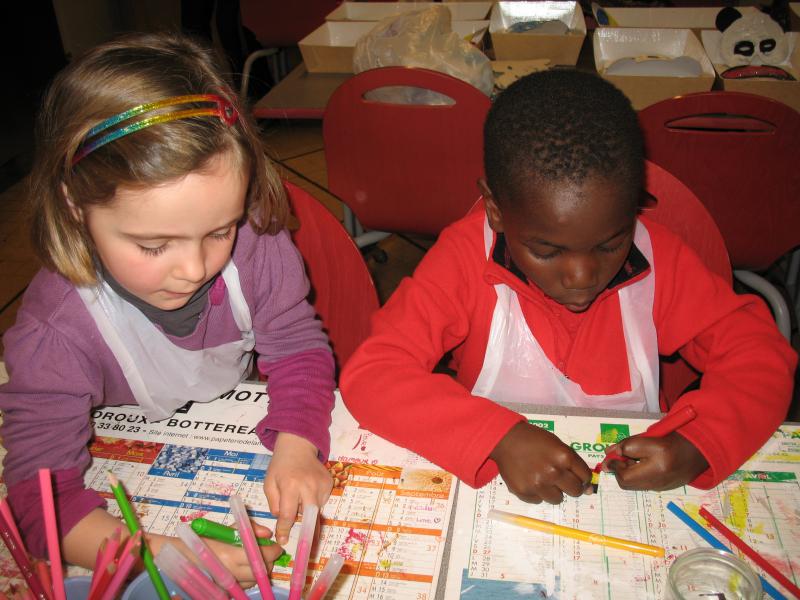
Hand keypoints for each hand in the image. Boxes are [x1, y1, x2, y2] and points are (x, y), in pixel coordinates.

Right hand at [149, 526, 282, 586]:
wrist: (180, 558)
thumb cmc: (202, 540)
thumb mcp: (225, 529)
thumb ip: (248, 529)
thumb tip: (267, 534)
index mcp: (231, 555)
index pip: (263, 556)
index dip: (273, 551)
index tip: (275, 546)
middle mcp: (230, 574)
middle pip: (262, 571)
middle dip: (268, 561)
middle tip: (266, 553)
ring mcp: (226, 586)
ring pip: (254, 581)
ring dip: (258, 571)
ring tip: (252, 560)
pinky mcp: (223, 593)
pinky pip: (242, 588)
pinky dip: (247, 580)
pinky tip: (242, 570)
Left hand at [263, 432, 332, 544]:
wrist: (298, 446)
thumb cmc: (280, 466)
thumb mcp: (269, 483)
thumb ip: (273, 504)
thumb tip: (282, 520)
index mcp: (290, 485)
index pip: (288, 514)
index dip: (285, 530)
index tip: (283, 540)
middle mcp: (308, 485)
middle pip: (309, 516)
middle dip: (307, 531)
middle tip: (305, 546)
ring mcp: (321, 484)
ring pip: (316, 510)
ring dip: (308, 513)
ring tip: (300, 501)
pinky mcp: (329, 483)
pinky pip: (321, 501)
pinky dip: (314, 503)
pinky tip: (308, 492)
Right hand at [489, 422, 591, 503]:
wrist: (505, 440)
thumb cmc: (534, 439)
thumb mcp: (557, 444)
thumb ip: (574, 463)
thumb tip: (589, 489)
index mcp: (564, 457)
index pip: (585, 476)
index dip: (581, 476)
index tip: (575, 475)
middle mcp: (553, 472)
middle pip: (575, 491)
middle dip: (570, 485)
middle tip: (560, 478)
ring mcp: (538, 484)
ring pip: (557, 499)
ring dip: (553, 491)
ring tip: (543, 478)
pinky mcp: (524, 492)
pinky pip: (539, 500)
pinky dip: (537, 493)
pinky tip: (530, 479)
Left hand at [604, 432, 708, 490]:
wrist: (698, 450)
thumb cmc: (672, 440)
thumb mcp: (649, 438)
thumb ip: (627, 445)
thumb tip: (609, 453)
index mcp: (656, 467)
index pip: (624, 474)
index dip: (614, 464)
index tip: (613, 454)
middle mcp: (658, 481)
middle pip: (626, 483)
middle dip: (620, 470)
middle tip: (623, 457)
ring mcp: (661, 487)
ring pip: (633, 485)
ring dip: (627, 473)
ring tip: (634, 459)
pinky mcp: (664, 488)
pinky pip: (643, 485)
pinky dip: (637, 475)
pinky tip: (644, 464)